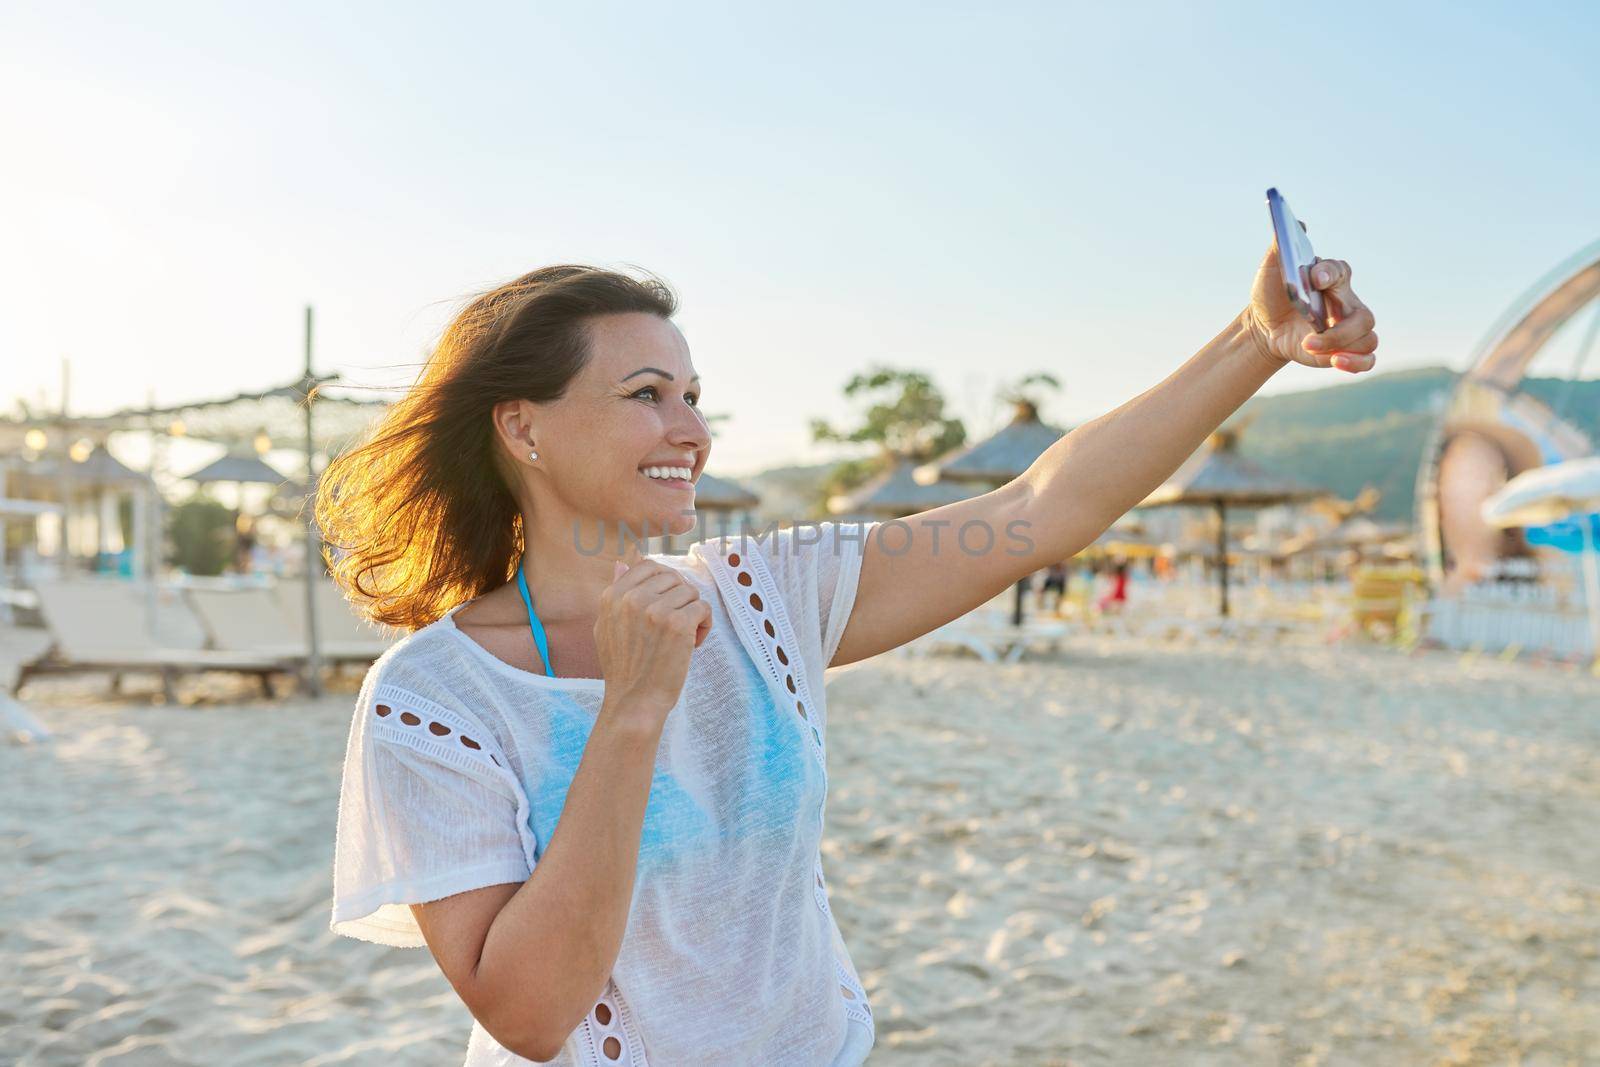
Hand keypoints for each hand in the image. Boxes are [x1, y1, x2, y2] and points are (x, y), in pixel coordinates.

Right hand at [593, 546, 712, 724]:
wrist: (634, 702)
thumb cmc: (624, 670)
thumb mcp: (606, 628)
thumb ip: (615, 596)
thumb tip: (621, 563)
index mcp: (613, 596)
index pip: (648, 566)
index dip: (665, 582)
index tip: (668, 603)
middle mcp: (632, 599)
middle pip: (673, 578)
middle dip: (681, 598)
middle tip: (677, 624)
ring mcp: (656, 610)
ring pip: (691, 592)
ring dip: (693, 613)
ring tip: (685, 638)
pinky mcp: (678, 624)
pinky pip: (703, 607)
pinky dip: (705, 626)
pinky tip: (694, 644)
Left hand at [1245, 222, 1377, 373]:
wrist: (1264, 326)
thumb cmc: (1272, 295)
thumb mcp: (1270, 272)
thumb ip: (1280, 249)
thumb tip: (1296, 224)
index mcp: (1331, 277)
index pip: (1340, 272)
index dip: (1330, 274)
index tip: (1315, 278)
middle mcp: (1347, 302)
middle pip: (1362, 316)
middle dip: (1339, 330)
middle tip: (1310, 336)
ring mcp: (1349, 328)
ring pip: (1367, 338)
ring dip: (1342, 347)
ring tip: (1312, 348)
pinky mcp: (1344, 349)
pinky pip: (1366, 359)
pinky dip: (1356, 363)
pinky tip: (1337, 362)